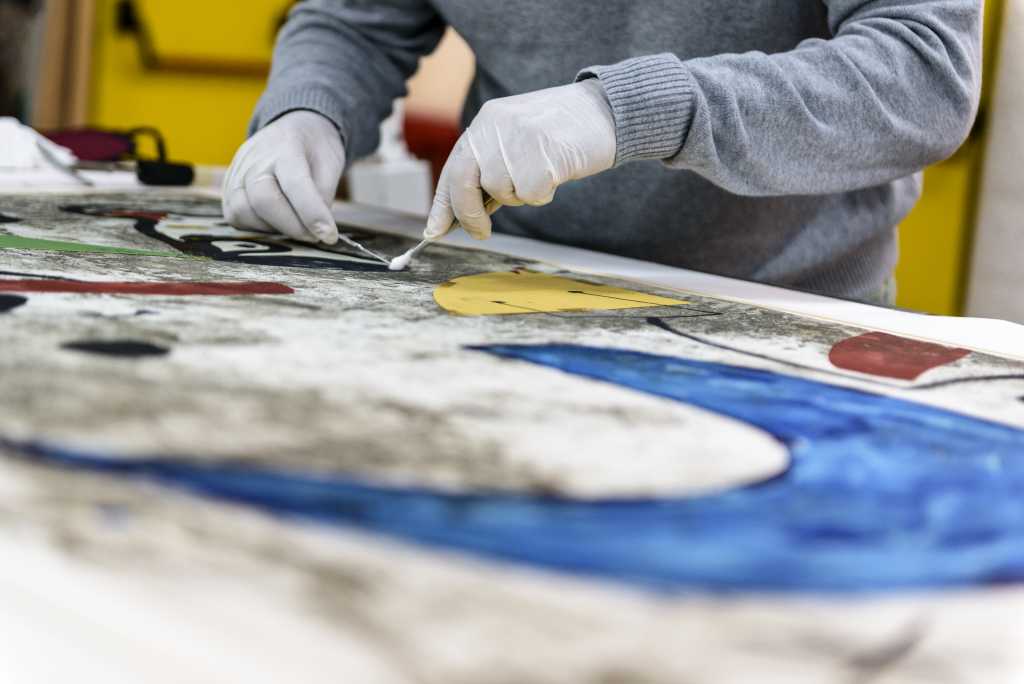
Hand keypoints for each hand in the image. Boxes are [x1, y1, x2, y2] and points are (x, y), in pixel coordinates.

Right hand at [222, 110, 345, 243]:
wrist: (292, 129)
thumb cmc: (314, 150)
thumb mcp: (331, 164)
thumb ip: (324, 195)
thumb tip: (317, 228)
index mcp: (286, 146)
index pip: (295, 183)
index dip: (312, 214)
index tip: (329, 236)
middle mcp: (254, 157)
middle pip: (263, 200)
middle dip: (293, 227)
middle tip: (314, 235)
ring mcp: (236, 171)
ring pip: (244, 212)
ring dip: (273, 228)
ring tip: (295, 224)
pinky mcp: (227, 187)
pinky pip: (235, 216)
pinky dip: (257, 226)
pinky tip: (276, 221)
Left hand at [425, 78, 615, 239]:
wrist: (607, 110)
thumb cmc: (564, 132)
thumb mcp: (518, 141)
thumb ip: (492, 168)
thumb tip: (465, 213)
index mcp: (486, 121)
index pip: (454, 167)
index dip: (443, 204)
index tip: (435, 231)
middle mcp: (494, 126)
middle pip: (463, 180)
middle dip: (468, 214)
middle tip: (481, 234)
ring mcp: (516, 138)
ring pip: (501, 191)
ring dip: (521, 195)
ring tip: (543, 172)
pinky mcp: (540, 153)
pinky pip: (530, 194)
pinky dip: (543, 194)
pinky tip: (557, 172)